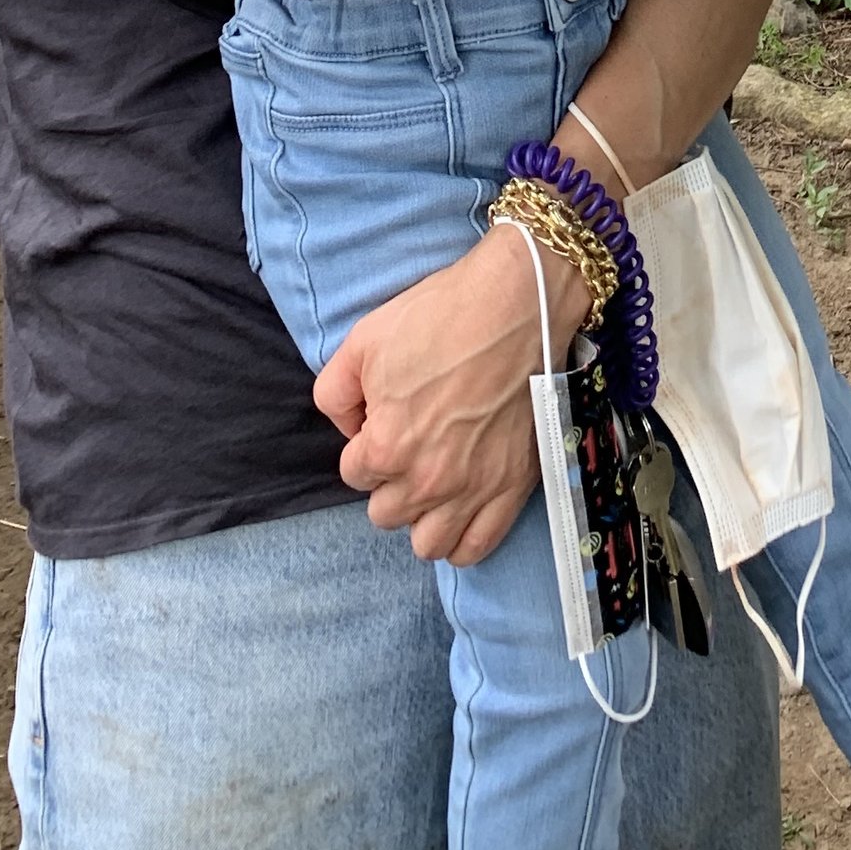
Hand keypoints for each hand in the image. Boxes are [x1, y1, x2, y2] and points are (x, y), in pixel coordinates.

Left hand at [314, 224, 592, 564]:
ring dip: (423, 515)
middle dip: (391, 480)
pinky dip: (463, 538)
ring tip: (434, 478)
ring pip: (428, 544)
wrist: (517, 302)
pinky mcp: (512, 489)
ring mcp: (473, 490)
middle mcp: (426, 481)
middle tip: (412, 442)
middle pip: (386, 513)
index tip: (386, 419)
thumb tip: (349, 428)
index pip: (353, 473)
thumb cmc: (442, 315)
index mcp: (385, 446)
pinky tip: (461, 506)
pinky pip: (476, 547)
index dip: (366, 443)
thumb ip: (333, 393)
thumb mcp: (363, 339)